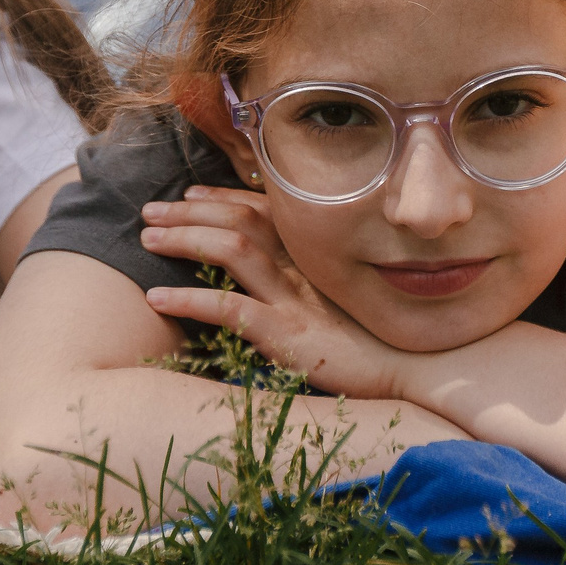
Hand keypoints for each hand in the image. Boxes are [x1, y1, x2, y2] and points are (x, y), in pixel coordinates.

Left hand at [138, 186, 404, 399]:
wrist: (419, 371)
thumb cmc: (383, 339)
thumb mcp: (348, 296)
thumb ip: (317, 276)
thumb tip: (287, 268)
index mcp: (317, 254)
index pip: (262, 209)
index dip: (222, 198)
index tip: (190, 194)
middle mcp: (304, 267)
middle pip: (240, 220)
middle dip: (189, 211)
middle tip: (150, 210)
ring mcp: (295, 298)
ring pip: (231, 250)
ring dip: (184, 239)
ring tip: (146, 239)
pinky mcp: (287, 333)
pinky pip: (229, 308)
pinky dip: (188, 298)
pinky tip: (155, 296)